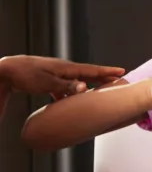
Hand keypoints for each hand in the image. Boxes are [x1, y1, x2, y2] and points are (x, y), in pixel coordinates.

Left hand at [0, 56, 124, 98]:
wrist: (6, 70)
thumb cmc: (25, 75)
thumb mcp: (47, 82)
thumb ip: (66, 86)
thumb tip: (85, 87)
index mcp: (66, 68)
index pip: (91, 70)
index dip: (107, 72)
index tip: (121, 71)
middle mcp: (63, 70)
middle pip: (87, 74)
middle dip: (101, 78)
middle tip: (116, 80)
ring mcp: (55, 74)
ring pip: (75, 81)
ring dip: (86, 87)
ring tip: (96, 94)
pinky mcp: (47, 79)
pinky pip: (63, 87)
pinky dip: (69, 94)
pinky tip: (66, 102)